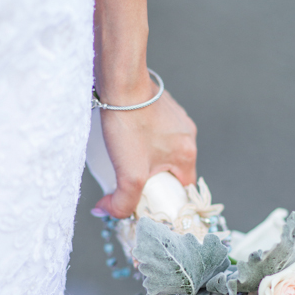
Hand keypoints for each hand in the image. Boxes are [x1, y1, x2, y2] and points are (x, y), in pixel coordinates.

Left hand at [93, 89, 196, 218]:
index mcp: (188, 154)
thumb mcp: (129, 174)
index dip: (166, 199)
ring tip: (123, 156)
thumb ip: (122, 202)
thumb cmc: (129, 125)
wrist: (121, 82)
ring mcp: (175, 117)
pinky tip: (124, 136)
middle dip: (152, 178)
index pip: (184, 189)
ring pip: (161, 148)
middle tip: (129, 179)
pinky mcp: (161, 105)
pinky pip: (153, 130)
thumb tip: (106, 212)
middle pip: (172, 169)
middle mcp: (187, 134)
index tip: (146, 201)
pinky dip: (140, 137)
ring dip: (145, 157)